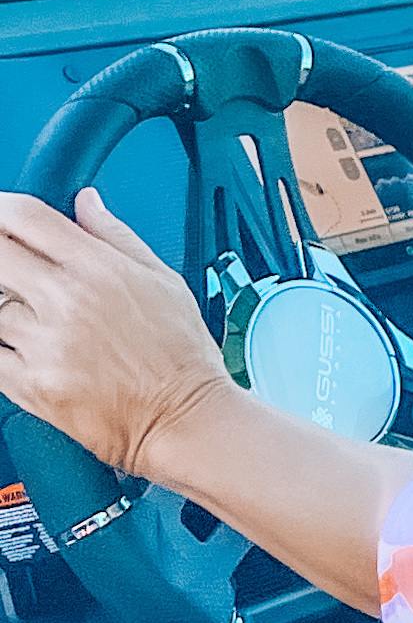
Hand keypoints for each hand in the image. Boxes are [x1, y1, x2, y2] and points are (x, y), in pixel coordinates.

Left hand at [0, 190, 229, 477]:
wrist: (184, 419)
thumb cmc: (181, 356)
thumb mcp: (163, 281)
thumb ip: (116, 236)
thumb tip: (85, 203)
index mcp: (100, 269)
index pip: (26, 218)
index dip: (0, 208)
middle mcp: (67, 300)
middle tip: (10, 270)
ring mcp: (44, 343)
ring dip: (3, 307)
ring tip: (33, 319)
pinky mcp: (29, 383)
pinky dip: (1, 348)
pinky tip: (22, 347)